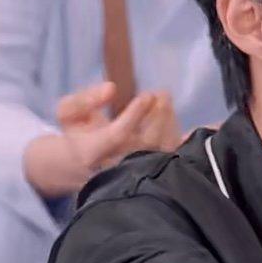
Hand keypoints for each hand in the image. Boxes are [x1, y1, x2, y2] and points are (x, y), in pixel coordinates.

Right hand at [25, 83, 180, 196]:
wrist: (83, 163)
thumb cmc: (79, 133)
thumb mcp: (68, 112)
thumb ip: (84, 99)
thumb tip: (110, 89)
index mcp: (93, 152)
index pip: (117, 136)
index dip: (134, 115)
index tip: (146, 95)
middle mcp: (117, 165)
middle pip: (146, 143)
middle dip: (158, 115)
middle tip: (162, 93)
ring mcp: (136, 171)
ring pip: (162, 150)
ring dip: (169, 123)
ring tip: (165, 101)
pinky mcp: (152, 173)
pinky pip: (175, 160)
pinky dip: (186, 143)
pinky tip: (192, 129)